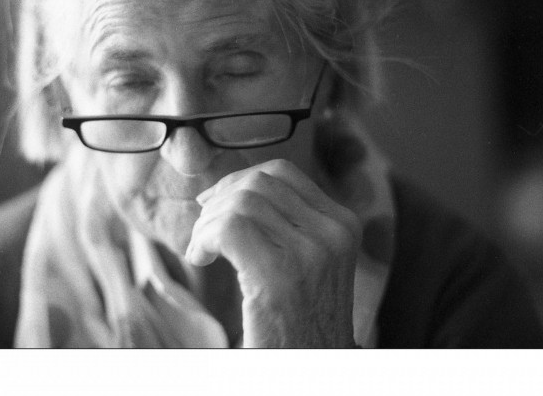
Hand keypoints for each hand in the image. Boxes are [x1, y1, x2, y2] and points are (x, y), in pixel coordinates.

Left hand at [186, 159, 361, 347]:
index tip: (214, 202)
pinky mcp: (279, 275)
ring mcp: (310, 252)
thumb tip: (228, 187)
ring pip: (239, 204)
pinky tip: (201, 259)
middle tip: (204, 233)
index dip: (237, 180)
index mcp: (341, 224)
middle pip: (256, 184)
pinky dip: (203, 239)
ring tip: (202, 251)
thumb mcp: (308, 262)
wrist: (313, 370)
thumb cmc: (299, 320)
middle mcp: (332, 232)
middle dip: (218, 202)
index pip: (280, 172)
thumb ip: (284, 222)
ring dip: (206, 225)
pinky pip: (228, 229)